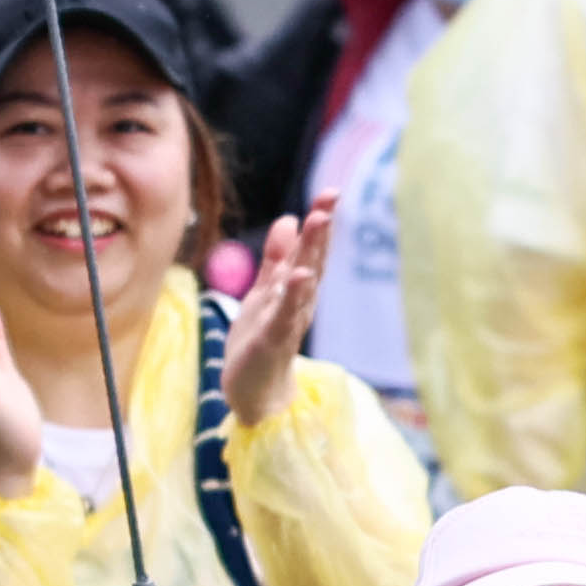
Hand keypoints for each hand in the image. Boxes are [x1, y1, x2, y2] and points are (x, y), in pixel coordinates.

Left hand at [222, 196, 334, 427]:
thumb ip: (276, 258)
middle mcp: (299, 302)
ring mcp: (288, 321)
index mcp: (295, 289)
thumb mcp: (265, 291)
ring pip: (303, 283)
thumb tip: (290, 217)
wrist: (255, 393)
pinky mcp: (273, 341)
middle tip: (330, 197)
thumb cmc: (260, 341)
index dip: (319, 221)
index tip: (330, 192)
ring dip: (312, 253)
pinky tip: (301, 275)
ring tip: (318, 223)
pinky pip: (284, 314)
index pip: (310, 250)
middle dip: (320, 229)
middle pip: (312, 260)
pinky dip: (294, 295)